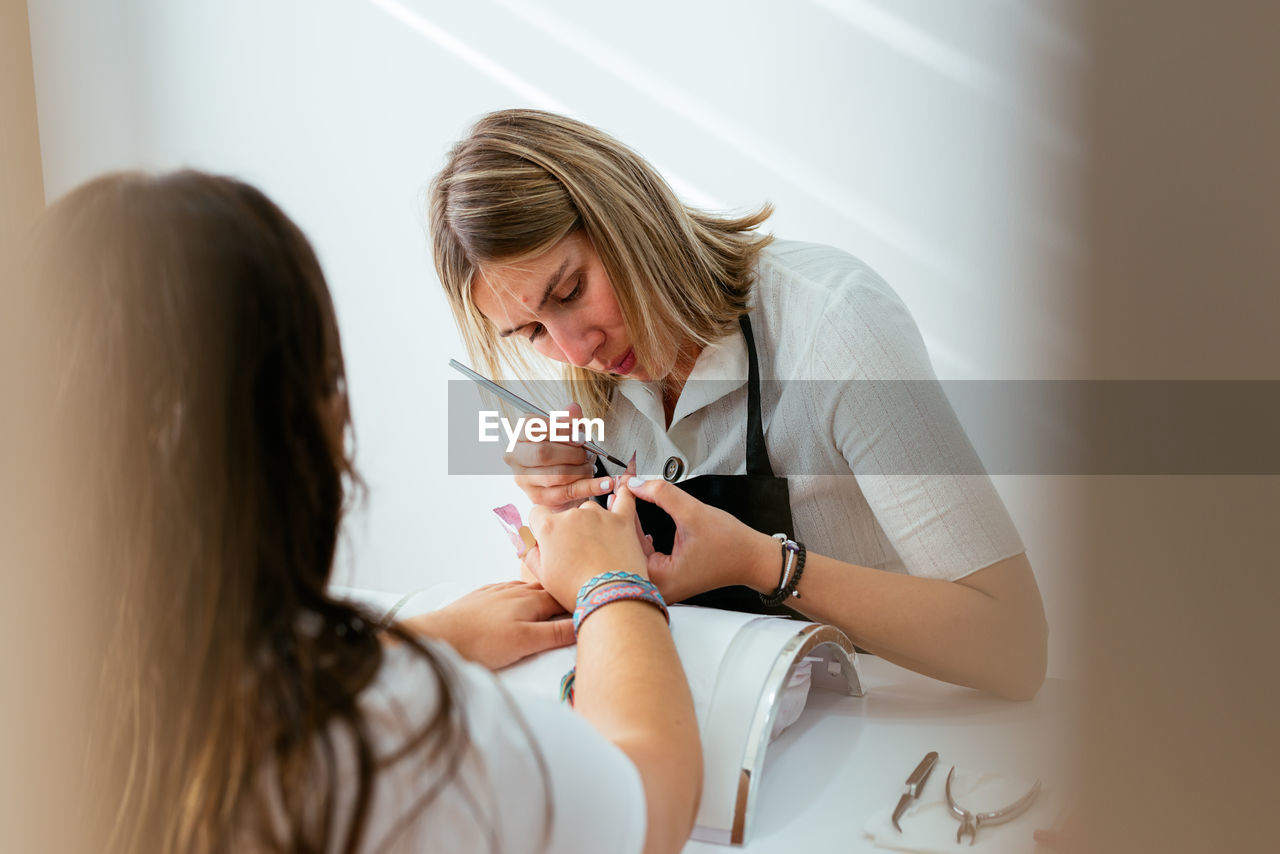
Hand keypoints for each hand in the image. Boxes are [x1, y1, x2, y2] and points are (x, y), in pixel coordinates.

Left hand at [400, 581, 573, 668]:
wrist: (439, 637)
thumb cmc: (481, 643)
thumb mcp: (525, 642)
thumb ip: (556, 633)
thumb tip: (584, 624)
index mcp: (531, 600)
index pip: (564, 597)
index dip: (579, 601)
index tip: (595, 604)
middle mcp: (516, 590)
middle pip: (548, 589)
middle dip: (563, 593)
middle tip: (578, 599)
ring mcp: (497, 591)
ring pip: (529, 587)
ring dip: (543, 591)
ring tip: (555, 595)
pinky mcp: (481, 597)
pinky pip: (509, 589)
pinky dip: (522, 593)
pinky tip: (520, 598)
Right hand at [505, 402, 616, 511]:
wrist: (559, 482)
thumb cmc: (559, 453)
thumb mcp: (565, 432)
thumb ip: (569, 420)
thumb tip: (573, 409)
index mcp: (519, 435)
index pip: (533, 427)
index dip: (560, 430)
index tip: (580, 435)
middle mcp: (516, 457)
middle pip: (543, 453)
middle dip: (572, 453)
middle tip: (586, 453)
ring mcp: (525, 479)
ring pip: (557, 474)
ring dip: (581, 469)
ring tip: (590, 466)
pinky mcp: (539, 498)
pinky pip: (568, 492)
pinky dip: (590, 486)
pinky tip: (605, 483)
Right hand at [522, 486, 648, 608]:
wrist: (611, 598)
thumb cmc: (576, 590)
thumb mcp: (542, 575)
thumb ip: (528, 550)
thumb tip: (520, 537)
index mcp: (549, 527)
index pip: (538, 514)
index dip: (542, 527)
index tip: (549, 539)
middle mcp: (572, 515)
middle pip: (566, 514)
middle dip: (569, 529)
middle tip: (577, 554)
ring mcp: (599, 515)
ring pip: (591, 510)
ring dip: (592, 523)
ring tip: (599, 549)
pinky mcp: (622, 520)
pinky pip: (624, 499)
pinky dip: (624, 494)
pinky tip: (623, 489)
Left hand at [626, 478, 778, 602]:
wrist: (752, 559)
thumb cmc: (731, 545)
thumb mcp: (693, 512)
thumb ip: (661, 494)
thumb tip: (636, 483)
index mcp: (659, 578)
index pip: (627, 541)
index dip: (622, 509)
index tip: (618, 489)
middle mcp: (657, 587)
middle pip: (627, 548)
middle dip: (623, 517)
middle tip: (617, 492)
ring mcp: (661, 585)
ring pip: (634, 552)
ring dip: (632, 526)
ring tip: (626, 503)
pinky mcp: (666, 579)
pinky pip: (645, 556)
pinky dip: (642, 537)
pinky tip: (640, 523)